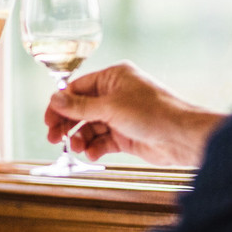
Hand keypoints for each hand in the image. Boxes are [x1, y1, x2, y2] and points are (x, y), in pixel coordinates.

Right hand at [44, 61, 223, 166]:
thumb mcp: (111, 107)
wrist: (182, 137)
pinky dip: (95, 148)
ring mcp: (120, 115)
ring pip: (90, 127)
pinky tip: (93, 154)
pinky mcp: (126, 135)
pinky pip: (102, 140)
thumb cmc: (153, 113)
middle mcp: (115, 94)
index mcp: (113, 77)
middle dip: (68, 124)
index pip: (77, 88)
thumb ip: (80, 106)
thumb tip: (55, 99)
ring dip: (81, 138)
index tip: (48, 120)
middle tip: (54, 138)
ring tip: (77, 149)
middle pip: (81, 109)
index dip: (61, 104)